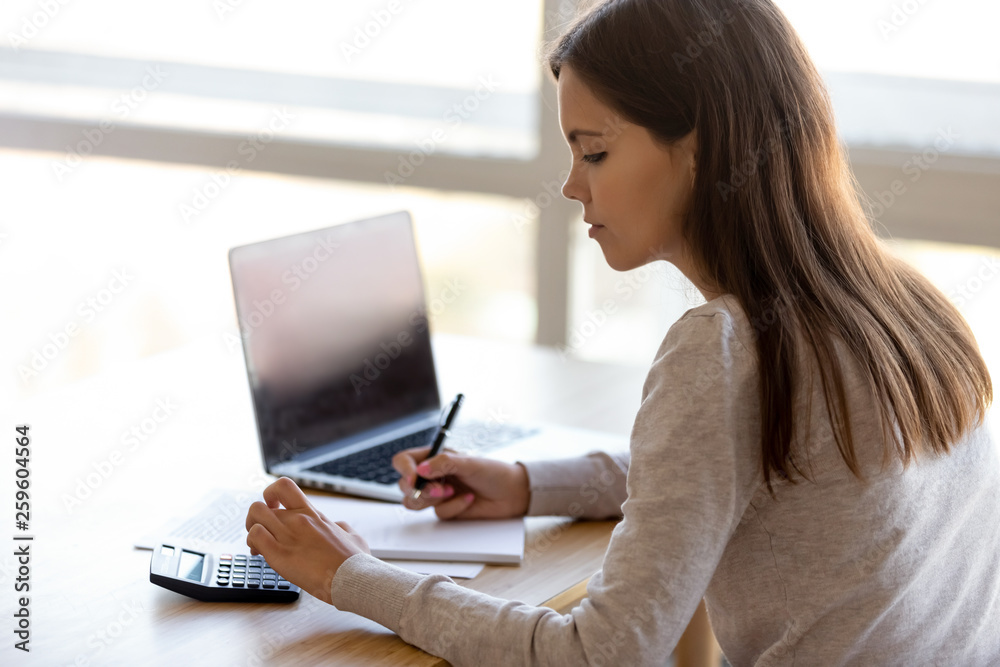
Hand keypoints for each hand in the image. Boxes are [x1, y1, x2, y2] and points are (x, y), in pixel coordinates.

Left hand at [245, 477, 369, 603]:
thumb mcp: (353, 536)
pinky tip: (260, 553)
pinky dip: (252, 542)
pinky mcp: (280, 555)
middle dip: (256, 517)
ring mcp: (288, 535)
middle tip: (262, 530)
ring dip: (251, 529)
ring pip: (255, 515)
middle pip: (261, 503)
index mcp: (313, 514)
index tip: (273, 506)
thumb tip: (339, 527)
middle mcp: (298, 520)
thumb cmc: (354, 562)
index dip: (271, 494)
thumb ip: (342, 528)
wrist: (352, 578)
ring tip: (258, 544)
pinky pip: (255, 536)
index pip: (284, 487)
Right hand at [392, 446, 530, 519]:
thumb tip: (420, 470)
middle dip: (419, 490)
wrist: (512, 494)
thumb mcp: (469, 462)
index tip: (414, 478)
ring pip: (415, 503)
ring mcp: (438, 494)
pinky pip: (439, 513)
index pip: (405, 461)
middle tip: (440, 489)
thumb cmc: (493, 472)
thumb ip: (444, 463)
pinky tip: (469, 500)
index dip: (405, 470)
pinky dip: (454, 507)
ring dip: (432, 499)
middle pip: (405, 485)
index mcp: (434, 458)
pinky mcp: (446, 509)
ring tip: (453, 492)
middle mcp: (432, 476)